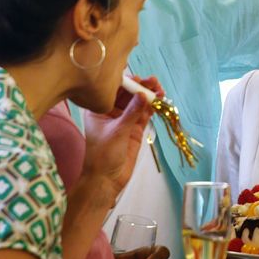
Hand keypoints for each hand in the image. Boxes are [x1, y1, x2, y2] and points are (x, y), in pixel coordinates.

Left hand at [82, 76, 157, 195]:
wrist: (106, 179)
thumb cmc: (103, 155)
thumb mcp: (117, 131)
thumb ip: (132, 113)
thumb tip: (144, 94)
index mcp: (98, 110)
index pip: (113, 91)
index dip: (126, 82)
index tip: (139, 79)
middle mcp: (111, 112)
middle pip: (128, 95)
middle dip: (141, 87)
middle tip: (154, 83)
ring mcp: (124, 120)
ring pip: (138, 103)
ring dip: (148, 96)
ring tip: (160, 90)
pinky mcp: (134, 129)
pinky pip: (144, 114)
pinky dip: (151, 107)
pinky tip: (159, 101)